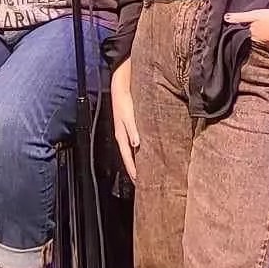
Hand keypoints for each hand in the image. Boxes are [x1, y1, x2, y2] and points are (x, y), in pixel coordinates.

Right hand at [109, 62, 140, 182]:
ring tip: (147, 170)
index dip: (133, 170)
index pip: (127, 158)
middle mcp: (124, 136)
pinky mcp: (131, 125)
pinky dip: (141, 149)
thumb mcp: (128, 115)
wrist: (121, 85)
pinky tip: (147, 151)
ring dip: (139, 160)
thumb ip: (132, 129)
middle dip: (136, 169)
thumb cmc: (124, 100)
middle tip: (144, 181)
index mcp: (121, 136)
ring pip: (133, 151)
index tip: (139, 182)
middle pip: (130, 157)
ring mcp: (127, 131)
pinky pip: (136, 142)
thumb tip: (136, 144)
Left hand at [223, 6, 268, 47]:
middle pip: (254, 39)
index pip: (244, 36)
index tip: (244, 27)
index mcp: (253, 37)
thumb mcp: (255, 15)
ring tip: (268, 28)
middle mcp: (261, 44)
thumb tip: (226, 18)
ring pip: (265, 42)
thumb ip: (240, 17)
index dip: (244, 31)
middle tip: (258, 26)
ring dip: (265, 37)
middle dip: (254, 35)